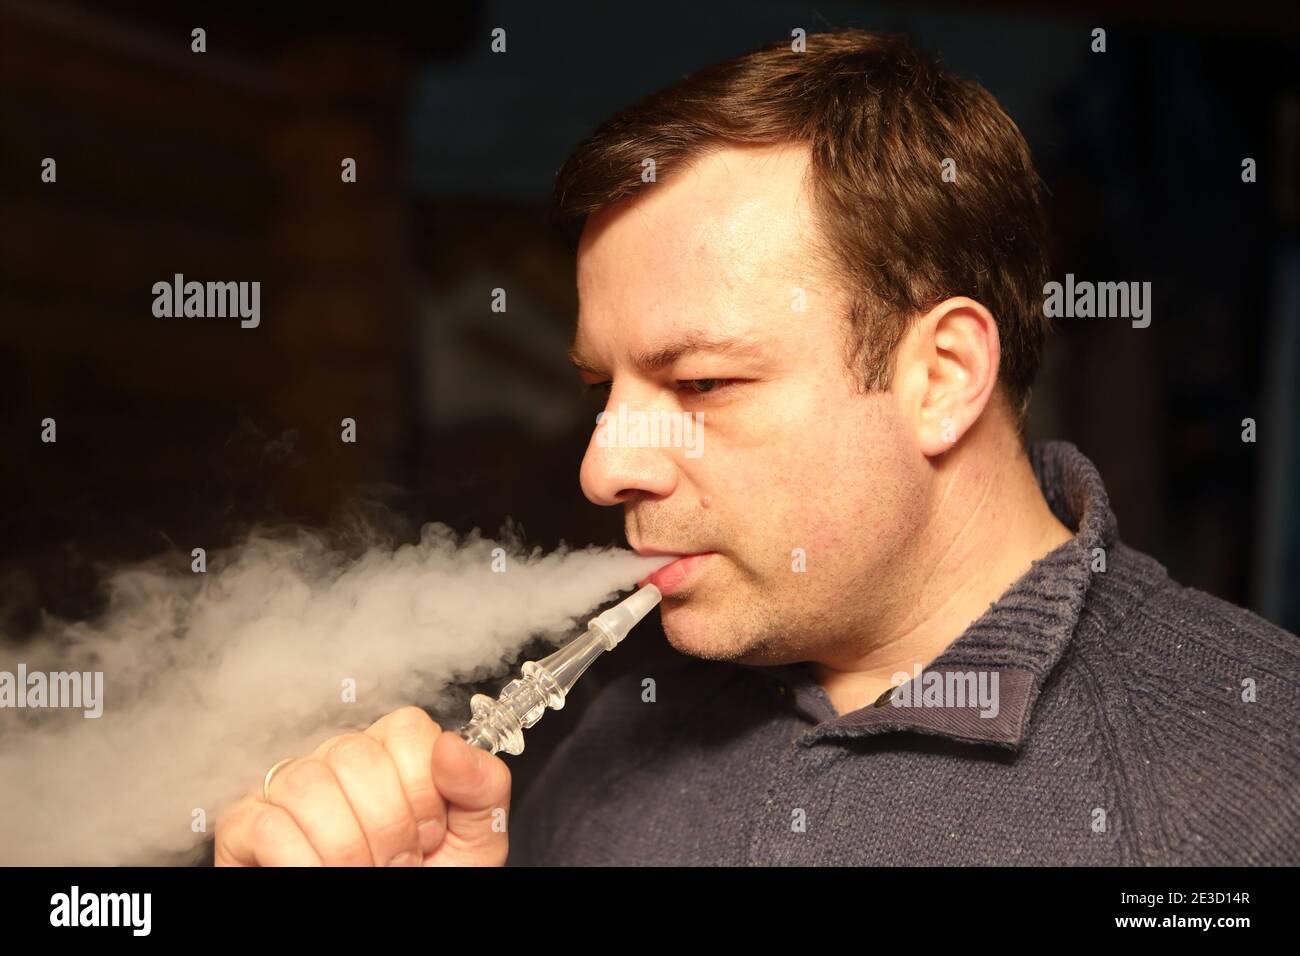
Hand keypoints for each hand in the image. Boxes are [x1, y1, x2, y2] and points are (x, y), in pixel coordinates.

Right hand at [215, 706, 510, 865]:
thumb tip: (451, 747)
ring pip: (309, 785)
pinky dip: (303, 863)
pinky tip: (322, 878)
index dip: (423, 790)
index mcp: (394, 753)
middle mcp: (339, 759)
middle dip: (388, 827)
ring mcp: (289, 786)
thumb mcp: (474, 841)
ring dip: (346, 848)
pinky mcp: (246, 823)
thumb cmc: (425, 883)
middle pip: (356, 755)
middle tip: (398, 865)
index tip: (429, 834)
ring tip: (361, 875)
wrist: (388, 937)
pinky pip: (268, 825)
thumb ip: (482, 787)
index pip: (406, 729)